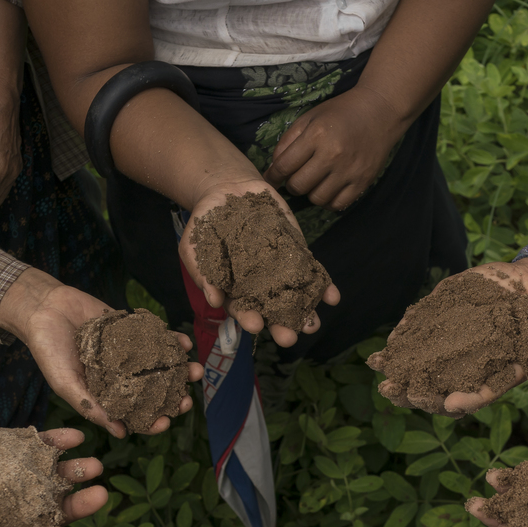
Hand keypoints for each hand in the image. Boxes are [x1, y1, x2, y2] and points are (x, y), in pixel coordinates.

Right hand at [0, 269, 203, 436]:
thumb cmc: (48, 350)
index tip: (165, 423)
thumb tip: (121, 433)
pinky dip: (171, 340)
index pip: (133, 414)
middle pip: (153, 391)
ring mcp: (129, 352)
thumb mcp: (66, 384)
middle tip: (186, 400)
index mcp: (106, 394)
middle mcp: (121, 376)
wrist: (45, 308)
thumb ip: (91, 407)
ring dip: (179, 369)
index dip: (150, 421)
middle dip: (172, 397)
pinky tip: (184, 343)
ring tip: (196, 370)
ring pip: (160, 365)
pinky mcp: (133, 330)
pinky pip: (157, 337)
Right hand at [0, 427, 107, 526]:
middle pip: (52, 506)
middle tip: (100, 495)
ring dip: (73, 470)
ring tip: (95, 465)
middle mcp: (8, 505)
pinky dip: (53, 440)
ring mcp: (5, 474)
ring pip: (48, 474)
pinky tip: (73, 437)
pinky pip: (31, 444)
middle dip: (77, 502)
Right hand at [179, 180, 340, 346]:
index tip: (255, 325)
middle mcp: (259, 286)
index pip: (242, 309)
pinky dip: (323, 285)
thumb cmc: (205, 223)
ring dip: (306, 312)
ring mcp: (280, 270)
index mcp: (234, 289)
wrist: (227, 188)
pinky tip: (333, 297)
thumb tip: (214, 300)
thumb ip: (203, 272)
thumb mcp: (194, 245)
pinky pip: (312, 272)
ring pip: (295, 296)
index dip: (248, 318)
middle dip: (282, 326)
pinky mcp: (297, 253)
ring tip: (313, 324)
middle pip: (272, 311)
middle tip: (289, 338)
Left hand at [263, 86, 407, 211]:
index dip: (273, 175)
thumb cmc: (340, 112)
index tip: (272, 178)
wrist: (380, 111)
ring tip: (315, 181)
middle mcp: (332, 155)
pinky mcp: (363, 181)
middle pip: (298, 186)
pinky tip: (329, 188)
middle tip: (297, 176)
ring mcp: (349, 170)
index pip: (284, 166)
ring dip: (311, 193)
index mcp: (316, 135)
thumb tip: (273, 169)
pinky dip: (329, 200)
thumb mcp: (309, 117)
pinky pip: (338, 205)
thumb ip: (287, 141)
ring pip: (317, 198)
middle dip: (292, 184)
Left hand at [371, 258, 527, 414]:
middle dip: (402, 383)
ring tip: (378, 362)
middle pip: (423, 375)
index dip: (422, 400)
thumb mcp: (518, 368)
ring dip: (398, 356)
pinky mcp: (449, 303)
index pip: (441, 395)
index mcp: (473, 375)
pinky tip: (397, 334)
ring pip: (418, 347)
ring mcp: (451, 329)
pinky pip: (425, 316)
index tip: (410, 399)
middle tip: (386, 387)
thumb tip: (450, 407)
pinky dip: (410, 326)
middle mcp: (457, 355)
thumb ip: (485, 391)